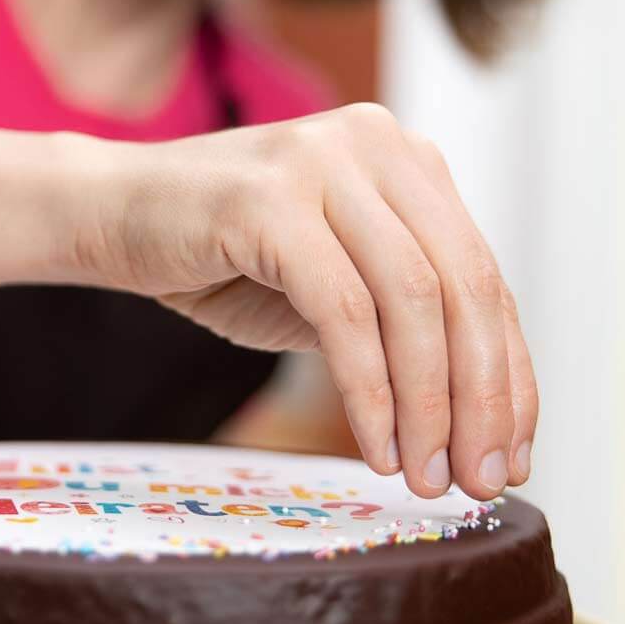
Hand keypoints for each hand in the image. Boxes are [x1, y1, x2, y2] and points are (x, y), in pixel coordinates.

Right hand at [75, 103, 536, 501]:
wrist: (111, 212)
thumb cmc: (226, 257)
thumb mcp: (336, 286)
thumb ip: (404, 321)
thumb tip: (482, 417)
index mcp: (406, 160)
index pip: (483, 276)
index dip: (508, 372)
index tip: (513, 450)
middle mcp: (377, 144)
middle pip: (463, 286)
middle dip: (482, 397)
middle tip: (480, 479)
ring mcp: (324, 162)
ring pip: (412, 300)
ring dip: (429, 405)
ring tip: (426, 475)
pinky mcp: (272, 199)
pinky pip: (344, 312)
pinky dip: (370, 391)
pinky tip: (375, 447)